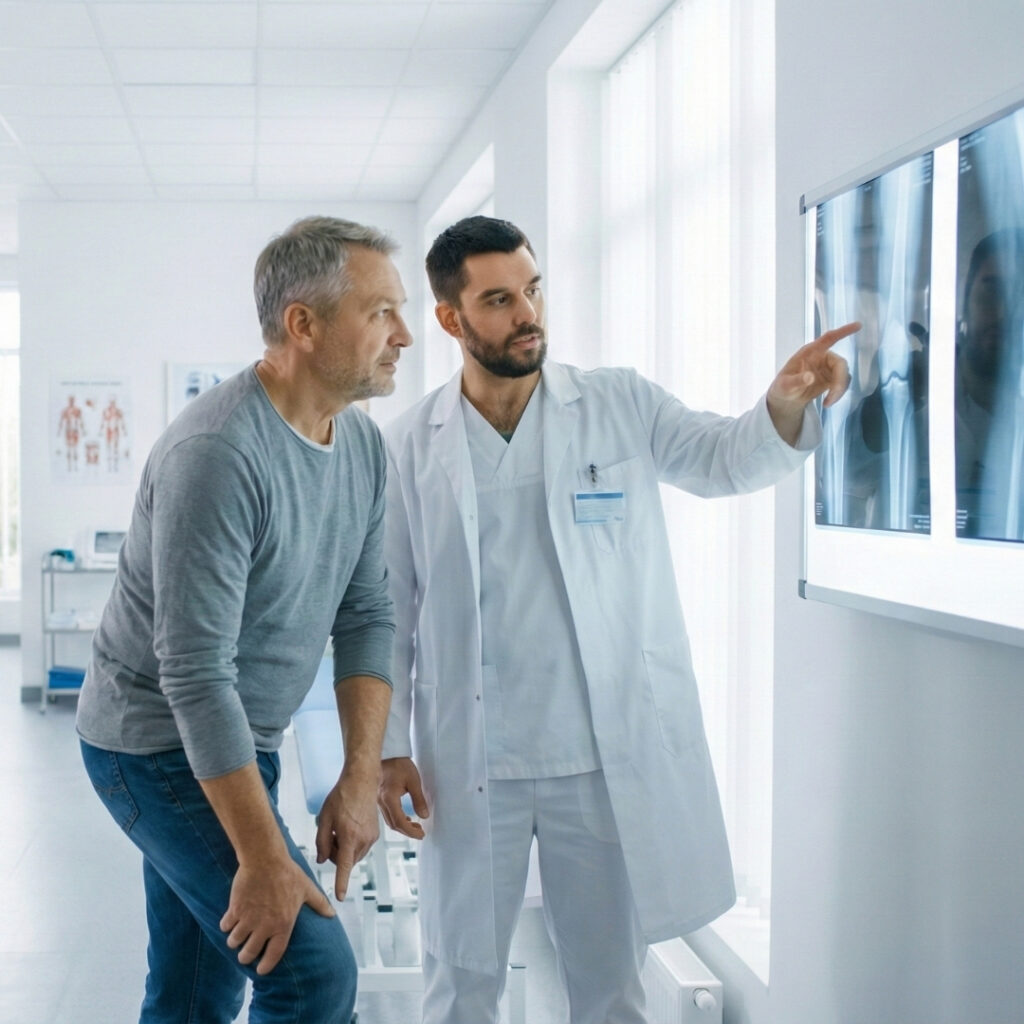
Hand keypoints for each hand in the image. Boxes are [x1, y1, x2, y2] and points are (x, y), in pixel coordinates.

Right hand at [220, 858, 333, 975]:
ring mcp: (248, 919)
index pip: (273, 955)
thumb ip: (319, 904)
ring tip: (236, 938)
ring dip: (234, 942)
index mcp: (283, 925)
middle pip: (249, 953)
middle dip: (245, 957)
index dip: (266, 966)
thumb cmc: (288, 873)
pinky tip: (229, 922)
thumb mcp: (307, 889)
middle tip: (245, 955)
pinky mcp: (235, 910)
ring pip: (234, 942)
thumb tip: (332, 914)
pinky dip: (226, 926)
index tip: (261, 970)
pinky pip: (225, 926)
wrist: (265, 859)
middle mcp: (264, 926)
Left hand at [315, 771, 380, 899]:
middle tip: (330, 836)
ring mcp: (371, 838)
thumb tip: (321, 860)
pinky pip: (360, 847)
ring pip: (353, 856)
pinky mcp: (375, 834)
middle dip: (335, 856)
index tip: (340, 898)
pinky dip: (352, 843)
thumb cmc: (341, 797)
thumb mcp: (325, 818)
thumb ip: (322, 842)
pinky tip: (349, 825)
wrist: (362, 781)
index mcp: (349, 837)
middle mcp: (363, 840)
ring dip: (344, 850)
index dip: (341, 883)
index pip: (343, 866)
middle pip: (346, 862)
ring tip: (340, 828)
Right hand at [379, 757, 429, 839]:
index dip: (411, 831)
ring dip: (402, 826)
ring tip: (415, 826)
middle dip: (407, 831)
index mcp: (389, 798)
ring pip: (389, 820)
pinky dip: (397, 819)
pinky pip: (387, 814)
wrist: (387, 754)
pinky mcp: (378, 798)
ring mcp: (378, 801)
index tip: (420, 834)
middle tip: (420, 832)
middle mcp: (381, 802)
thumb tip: (424, 815)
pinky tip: (405, 817)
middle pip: (393, 824)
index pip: (399, 822)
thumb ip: (419, 799)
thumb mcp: (413, 780)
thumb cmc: (398, 764)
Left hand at [767, 322, 858, 443]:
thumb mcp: (784, 385)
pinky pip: (843, 383)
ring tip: (828, 403)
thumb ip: (796, 381)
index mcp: (810, 352)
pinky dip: (839, 393)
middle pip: (840, 363)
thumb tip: (811, 377)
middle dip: (840, 380)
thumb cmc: (782, 387)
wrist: (786, 399)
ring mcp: (828, 368)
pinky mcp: (832, 379)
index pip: (829, 338)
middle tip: (834, 395)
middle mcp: (821, 357)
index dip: (843, 331)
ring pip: (844, 374)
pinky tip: (828, 402)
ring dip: (839, 389)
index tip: (858, 325)